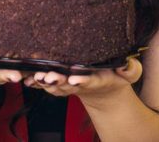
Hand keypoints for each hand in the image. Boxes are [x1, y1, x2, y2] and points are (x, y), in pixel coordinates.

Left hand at [23, 57, 142, 103]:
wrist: (105, 92)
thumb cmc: (117, 77)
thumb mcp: (130, 74)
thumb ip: (131, 70)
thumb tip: (127, 65)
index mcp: (98, 80)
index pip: (89, 80)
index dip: (82, 80)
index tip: (75, 78)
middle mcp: (81, 84)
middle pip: (67, 84)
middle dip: (58, 81)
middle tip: (49, 77)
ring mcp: (70, 86)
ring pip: (55, 85)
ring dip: (45, 82)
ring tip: (36, 76)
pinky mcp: (61, 84)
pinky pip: (47, 85)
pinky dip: (37, 83)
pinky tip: (27, 78)